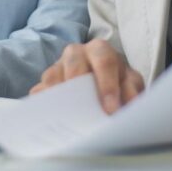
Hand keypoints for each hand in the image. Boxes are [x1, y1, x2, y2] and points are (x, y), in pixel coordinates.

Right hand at [30, 39, 144, 113]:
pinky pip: (40, 92)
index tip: (111, 110)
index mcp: (100, 50)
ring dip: (58, 96)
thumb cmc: (117, 80)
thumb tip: (131, 106)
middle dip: (79, 85)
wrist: (102, 79)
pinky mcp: (45, 83)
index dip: (107, 86)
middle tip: (85, 111)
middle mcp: (77, 53)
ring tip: (65, 117)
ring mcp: (58, 66)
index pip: (104, 62)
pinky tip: (49, 120)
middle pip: (74, 63)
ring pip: (53, 76)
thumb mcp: (130, 84)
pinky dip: (43, 105)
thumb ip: (132, 92)